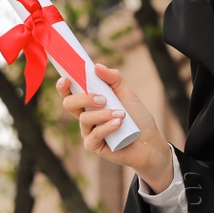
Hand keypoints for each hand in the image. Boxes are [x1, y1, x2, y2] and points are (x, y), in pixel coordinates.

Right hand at [56, 64, 172, 190]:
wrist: (150, 142)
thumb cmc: (138, 117)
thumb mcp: (127, 93)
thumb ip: (113, 78)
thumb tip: (97, 66)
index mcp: (90, 102)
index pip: (70, 92)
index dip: (63, 85)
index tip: (67, 78)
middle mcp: (86, 116)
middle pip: (69, 104)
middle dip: (84, 98)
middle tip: (103, 99)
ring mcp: (89, 131)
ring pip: (84, 119)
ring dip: (103, 114)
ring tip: (122, 114)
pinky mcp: (94, 146)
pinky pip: (94, 135)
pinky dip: (107, 127)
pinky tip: (119, 124)